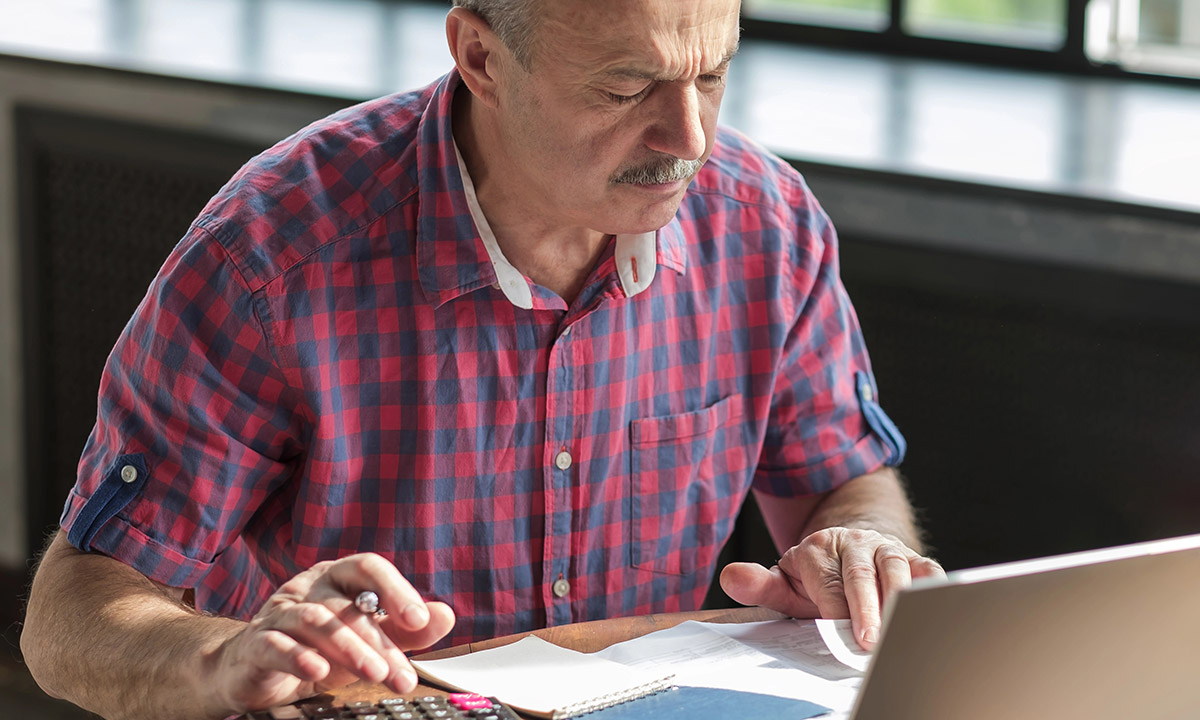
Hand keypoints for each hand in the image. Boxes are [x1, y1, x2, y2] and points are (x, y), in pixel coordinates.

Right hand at [208, 553, 454, 713]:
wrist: (255, 670)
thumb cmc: (316, 649)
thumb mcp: (366, 641)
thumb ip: (403, 629)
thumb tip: (446, 616)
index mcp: (337, 578)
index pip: (368, 566)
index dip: (395, 588)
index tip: (418, 620)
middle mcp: (308, 587)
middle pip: (347, 603)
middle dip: (380, 641)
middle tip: (402, 674)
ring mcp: (280, 612)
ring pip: (315, 620)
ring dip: (349, 648)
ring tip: (374, 674)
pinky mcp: (256, 643)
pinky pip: (276, 643)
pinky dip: (299, 657)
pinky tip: (320, 672)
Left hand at [719, 527, 943, 650]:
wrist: (850, 550)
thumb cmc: (817, 580)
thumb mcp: (786, 582)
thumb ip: (760, 585)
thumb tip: (730, 577)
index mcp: (818, 549)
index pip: (827, 581)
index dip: (834, 610)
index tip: (839, 636)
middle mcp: (854, 543)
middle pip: (861, 574)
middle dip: (867, 609)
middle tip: (871, 641)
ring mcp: (887, 548)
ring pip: (897, 568)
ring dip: (900, 599)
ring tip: (901, 629)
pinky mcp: (916, 558)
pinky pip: (928, 570)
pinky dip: (932, 589)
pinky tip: (931, 612)